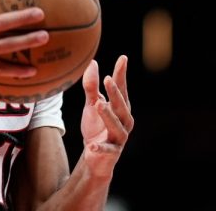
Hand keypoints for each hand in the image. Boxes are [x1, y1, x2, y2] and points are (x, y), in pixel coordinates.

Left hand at [80, 55, 133, 177]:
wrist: (94, 157)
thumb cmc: (96, 127)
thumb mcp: (92, 105)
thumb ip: (92, 87)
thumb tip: (93, 63)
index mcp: (120, 108)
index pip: (122, 89)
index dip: (121, 74)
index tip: (123, 58)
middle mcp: (124, 121)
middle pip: (122, 106)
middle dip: (116, 93)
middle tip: (107, 79)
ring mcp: (119, 138)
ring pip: (117, 126)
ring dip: (109, 116)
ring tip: (99, 104)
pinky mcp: (111, 153)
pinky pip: (107, 150)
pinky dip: (100, 148)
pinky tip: (91, 146)